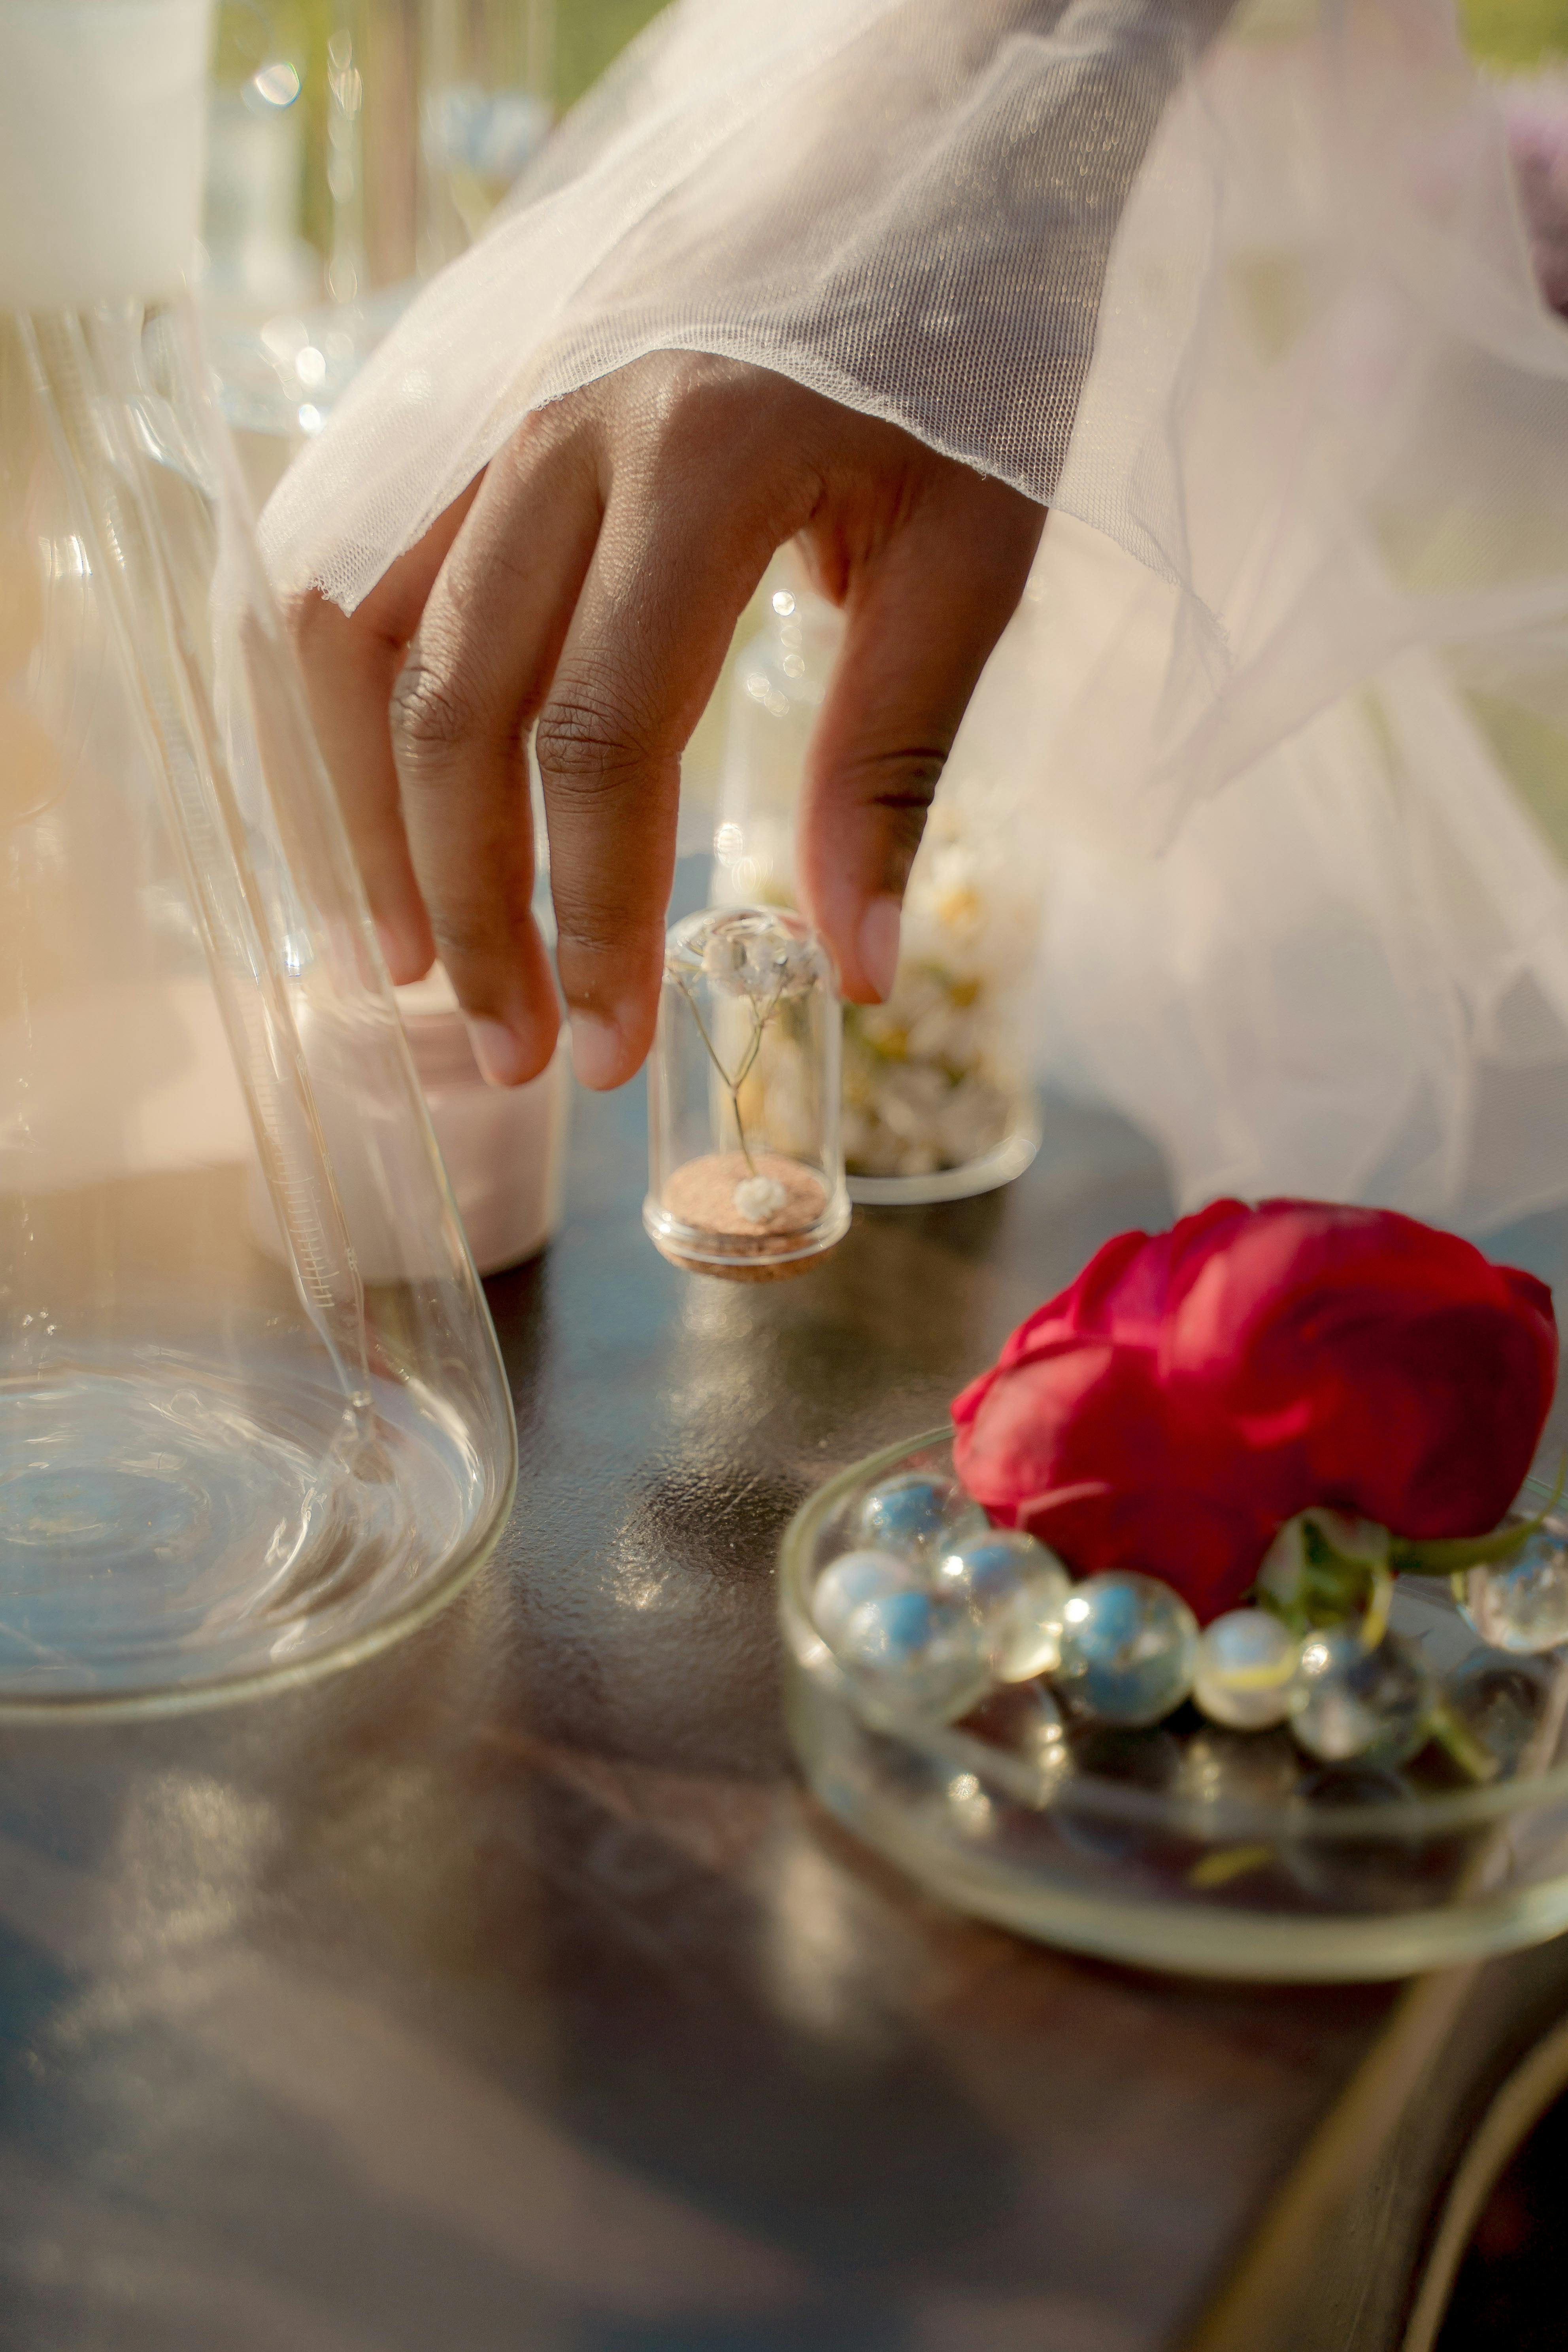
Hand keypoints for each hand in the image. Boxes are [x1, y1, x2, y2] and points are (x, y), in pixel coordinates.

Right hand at [290, 352, 1043, 1088]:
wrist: (911, 133)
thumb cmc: (965, 339)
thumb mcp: (973, 548)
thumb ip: (893, 759)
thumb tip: (848, 970)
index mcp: (695, 458)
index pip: (597, 738)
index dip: (593, 914)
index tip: (610, 1041)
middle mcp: (553, 425)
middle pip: (454, 710)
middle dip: (477, 910)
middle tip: (518, 1051)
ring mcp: (482, 398)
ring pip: (354, 637)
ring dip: (367, 822)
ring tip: (407, 963)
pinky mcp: (454, 396)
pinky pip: (342, 563)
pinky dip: (340, 707)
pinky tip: (375, 811)